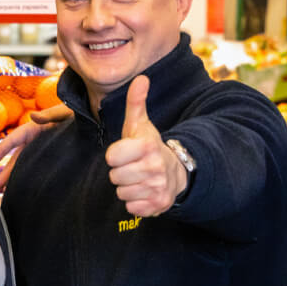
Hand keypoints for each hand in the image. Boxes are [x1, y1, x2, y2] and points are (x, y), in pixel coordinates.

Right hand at [0, 104, 71, 189]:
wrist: (95, 122)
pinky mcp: (52, 160)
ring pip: (25, 165)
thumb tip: (33, 116)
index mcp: (37, 128)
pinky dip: (27, 178)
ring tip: (2, 189)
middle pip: (18, 157)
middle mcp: (37, 140)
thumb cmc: (79, 113)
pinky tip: (21, 188)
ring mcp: (44, 150)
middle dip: (6, 170)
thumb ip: (49, 114)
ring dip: (13, 176)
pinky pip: (36, 170)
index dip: (1, 149)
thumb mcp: (65, 112)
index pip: (15, 139)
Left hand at [104, 76, 186, 217]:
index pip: (111, 157)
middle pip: (114, 177)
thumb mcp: (140, 124)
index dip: (115, 156)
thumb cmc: (149, 147)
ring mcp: (158, 187)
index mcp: (146, 146)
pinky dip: (136, 202)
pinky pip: (132, 208)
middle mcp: (154, 167)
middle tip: (133, 166)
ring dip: (127, 188)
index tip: (126, 152)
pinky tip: (144, 191)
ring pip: (122, 193)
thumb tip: (141, 77)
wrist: (175, 171)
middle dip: (121, 173)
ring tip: (139, 178)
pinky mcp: (159, 204)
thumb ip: (135, 103)